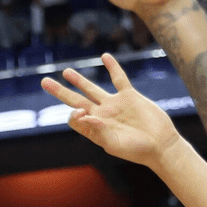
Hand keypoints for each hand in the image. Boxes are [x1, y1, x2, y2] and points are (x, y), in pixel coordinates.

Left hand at [41, 53, 183, 169]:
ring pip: (92, 89)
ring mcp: (114, 105)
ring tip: (66, 72)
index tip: (81, 112)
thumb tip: (83, 115)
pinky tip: (105, 56)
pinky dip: (112, 67)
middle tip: (44, 81)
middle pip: (76, 100)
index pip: (74, 118)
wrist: (162, 145)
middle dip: (60, 91)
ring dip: (79, 80)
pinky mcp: (129, 96)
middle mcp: (101, 115)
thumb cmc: (137, 150)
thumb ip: (98, 131)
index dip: (72, 113)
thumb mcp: (114, 144)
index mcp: (94, 129)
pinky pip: (119, 79)